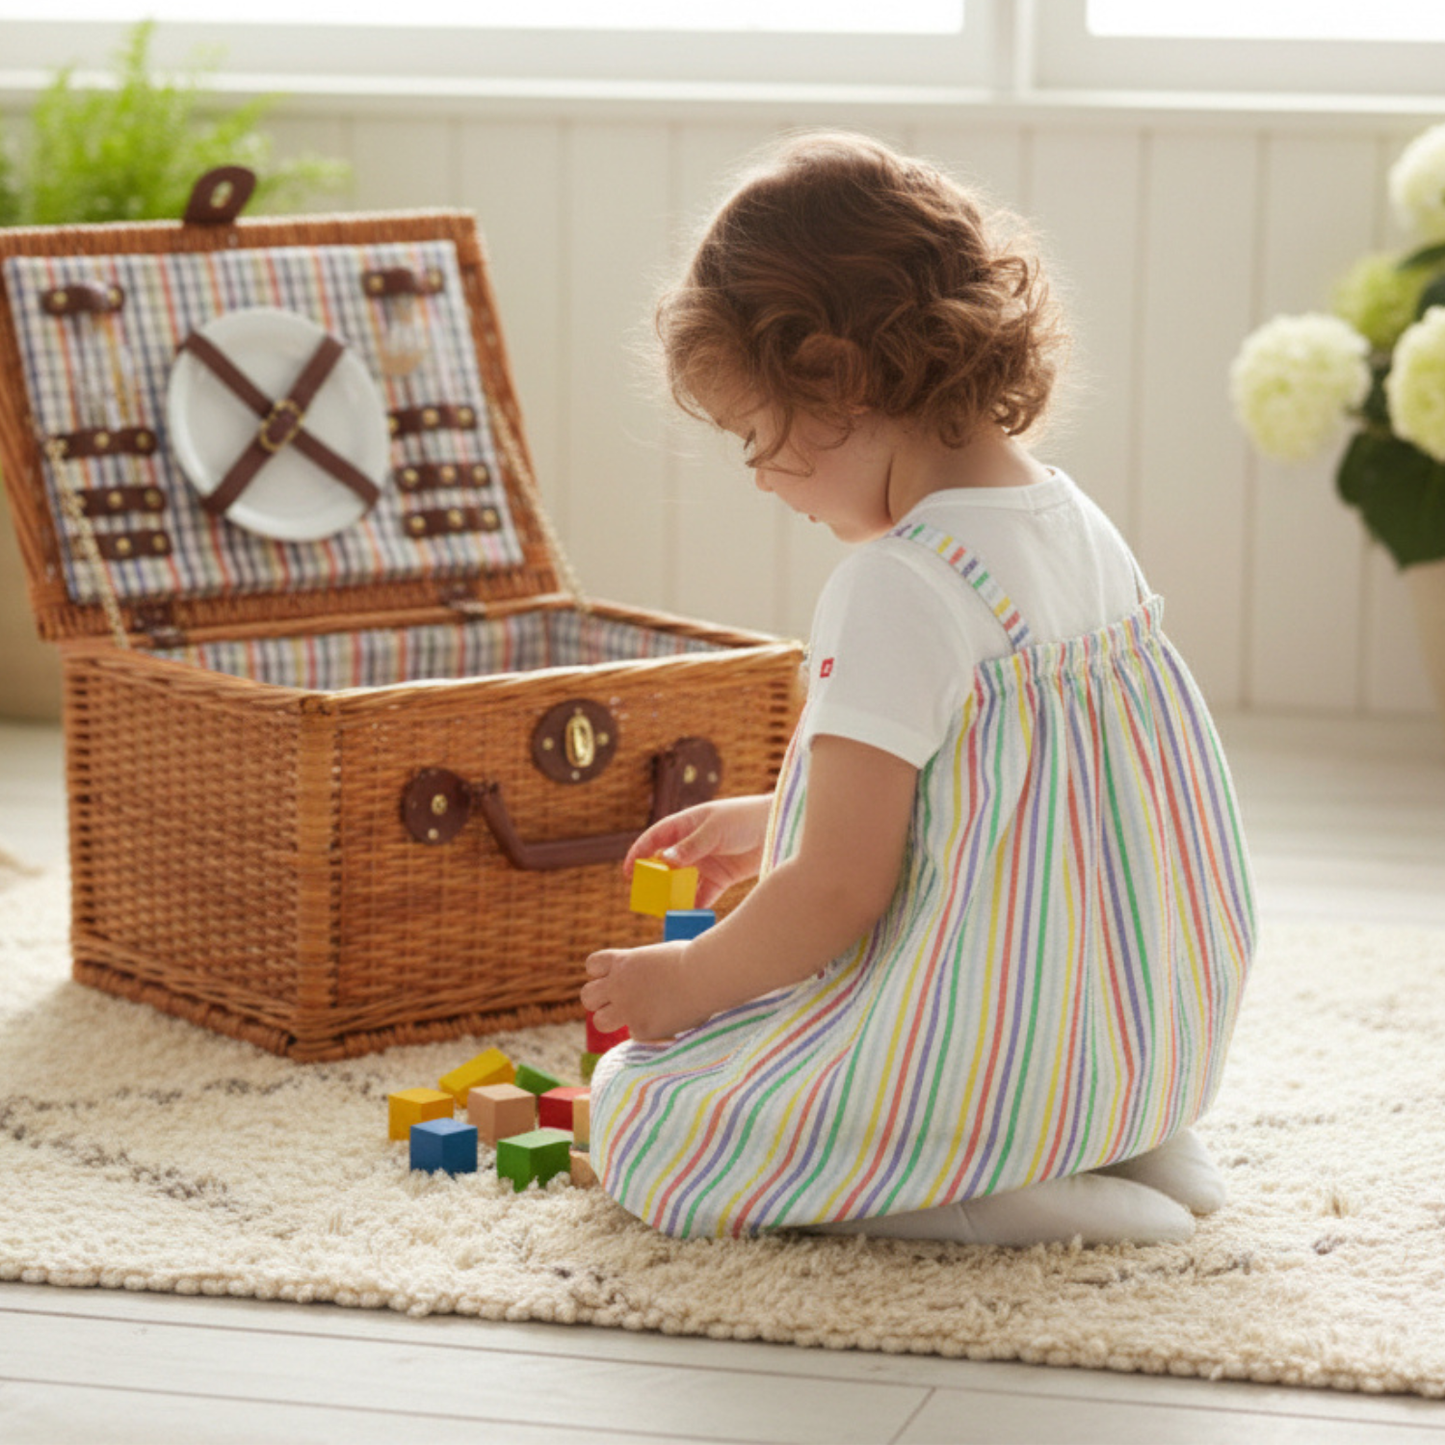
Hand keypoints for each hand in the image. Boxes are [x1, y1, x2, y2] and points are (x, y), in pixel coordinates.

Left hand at [580, 940, 705, 1042]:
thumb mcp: (659, 956)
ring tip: (635, 1015)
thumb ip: (642, 969)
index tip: (618, 976)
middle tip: (620, 1001)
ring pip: (599, 1021)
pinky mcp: (641, 1028)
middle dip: (600, 999)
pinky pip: (635, 1033)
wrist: (706, 975)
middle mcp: (618, 984)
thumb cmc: (693, 960)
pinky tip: (667, 1020)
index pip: (592, 965)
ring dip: (613, 1019)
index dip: (602, 973)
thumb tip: (644, 982)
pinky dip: (648, 1030)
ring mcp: (627, 1008)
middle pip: (587, 996)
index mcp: (623, 961)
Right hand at [624, 794, 771, 907]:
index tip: (628, 873)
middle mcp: (691, 845)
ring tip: (667, 913)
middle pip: (665, 866)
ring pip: (681, 884)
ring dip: (673, 898)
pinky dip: (694, 907)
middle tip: (646, 900)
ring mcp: (705, 863)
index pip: (655, 839)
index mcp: (686, 825)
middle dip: (654, 883)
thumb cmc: (745, 818)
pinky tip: (688, 918)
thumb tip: (664, 860)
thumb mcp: (715, 829)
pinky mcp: (720, 879)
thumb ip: (691, 846)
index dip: (639, 854)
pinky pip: (702, 896)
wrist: (778, 828)